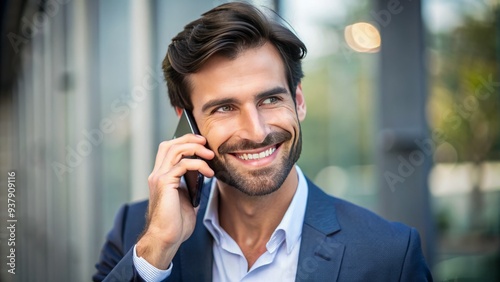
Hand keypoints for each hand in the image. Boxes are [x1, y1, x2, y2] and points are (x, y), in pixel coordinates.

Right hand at [136, 134, 214, 269]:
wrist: (166, 238)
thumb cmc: (176, 223)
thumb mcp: (186, 198)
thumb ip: (190, 185)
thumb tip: (204, 174)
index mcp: (161, 176)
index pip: (168, 149)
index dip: (184, 141)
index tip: (202, 143)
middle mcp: (157, 174)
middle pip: (170, 144)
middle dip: (189, 138)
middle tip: (206, 142)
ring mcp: (159, 177)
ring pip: (175, 149)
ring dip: (195, 148)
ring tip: (211, 155)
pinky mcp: (164, 183)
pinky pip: (183, 164)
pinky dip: (198, 164)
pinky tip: (208, 173)